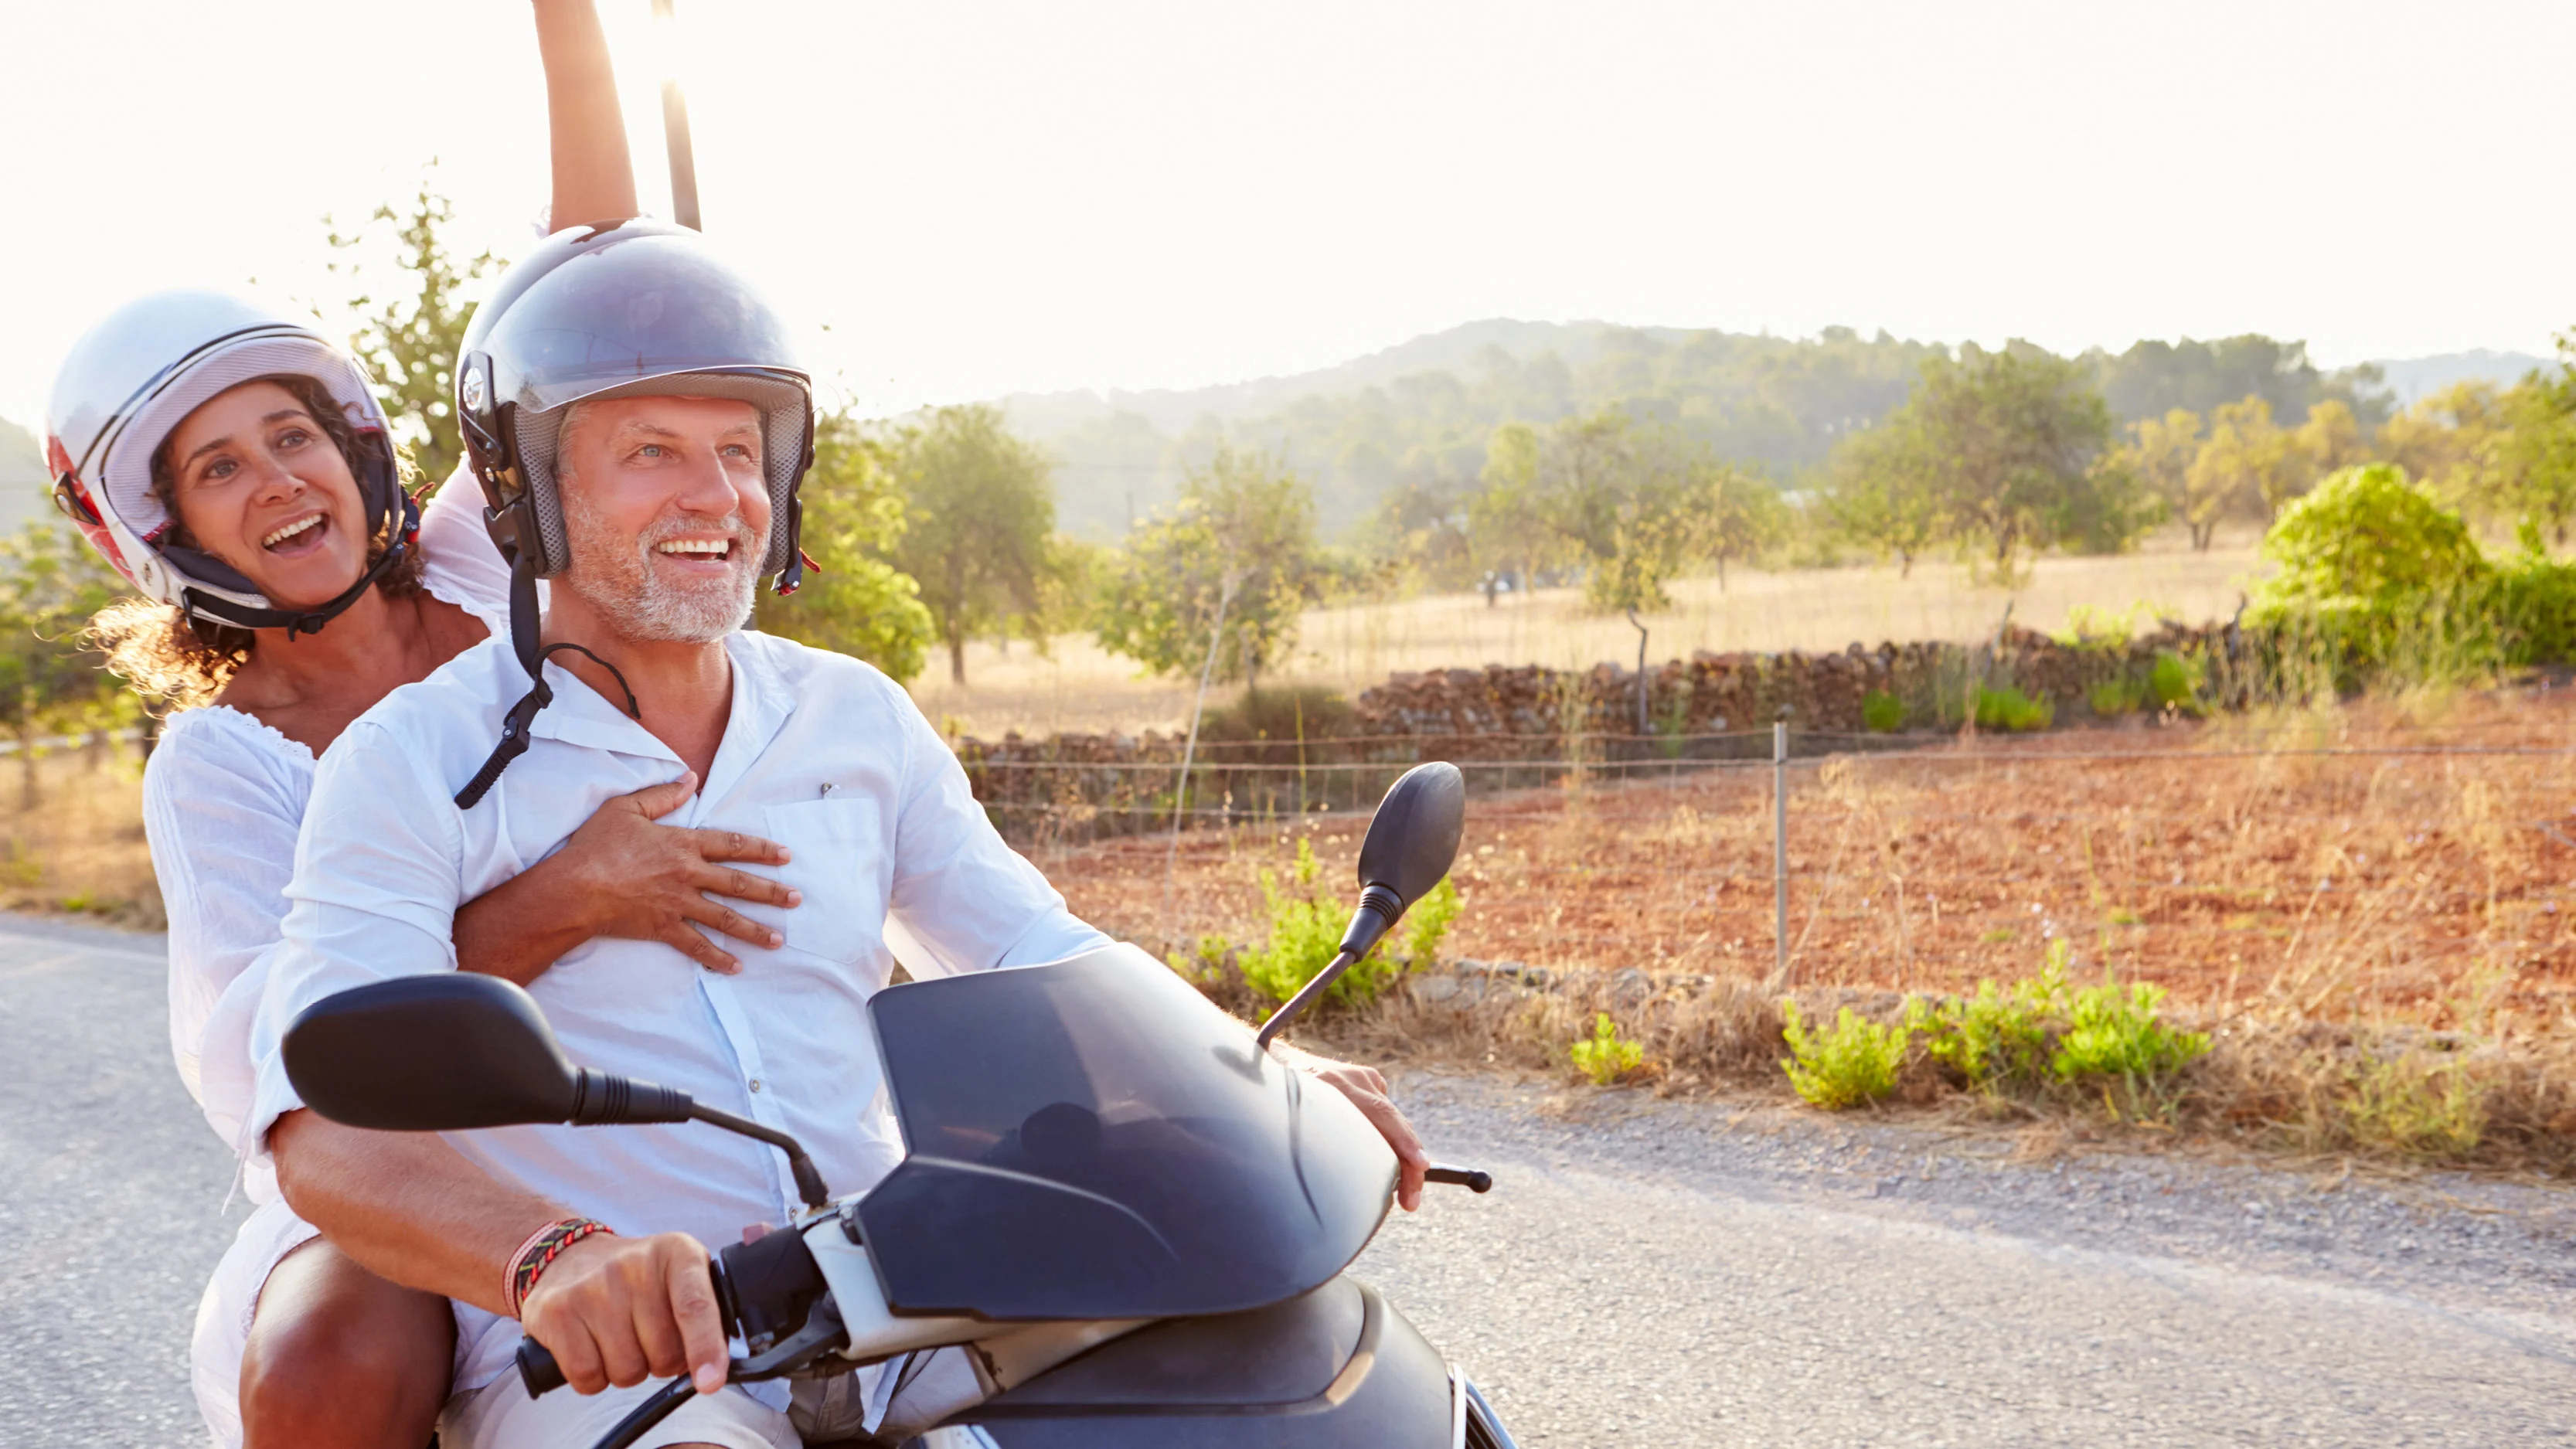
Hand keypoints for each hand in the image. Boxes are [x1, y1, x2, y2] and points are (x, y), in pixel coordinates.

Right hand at [518, 1232, 728, 1395]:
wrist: (568, 1258)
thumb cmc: (636, 1279)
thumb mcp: (678, 1275)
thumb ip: (704, 1313)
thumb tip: (712, 1370)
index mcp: (678, 1253)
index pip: (696, 1306)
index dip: (706, 1347)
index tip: (710, 1381)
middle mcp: (634, 1265)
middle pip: (663, 1353)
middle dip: (660, 1361)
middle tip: (645, 1336)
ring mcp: (592, 1287)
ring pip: (626, 1371)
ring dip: (625, 1370)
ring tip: (617, 1338)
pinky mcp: (556, 1312)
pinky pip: (587, 1376)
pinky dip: (593, 1378)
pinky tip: (591, 1350)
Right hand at [553, 772, 798, 972]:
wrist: (576, 887)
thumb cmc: (597, 846)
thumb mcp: (627, 809)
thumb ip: (662, 795)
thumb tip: (689, 779)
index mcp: (683, 844)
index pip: (733, 845)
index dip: (761, 850)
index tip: (785, 856)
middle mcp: (688, 875)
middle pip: (739, 884)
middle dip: (771, 892)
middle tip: (796, 898)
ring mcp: (678, 904)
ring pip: (726, 919)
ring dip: (755, 930)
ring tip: (779, 939)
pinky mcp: (664, 928)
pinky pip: (697, 946)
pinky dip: (717, 958)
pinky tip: (736, 967)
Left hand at [1281, 1048, 1429, 1210]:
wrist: (1266, 1064)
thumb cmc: (1271, 1108)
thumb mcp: (1286, 1127)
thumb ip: (1315, 1150)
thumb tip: (1345, 1191)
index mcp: (1329, 1088)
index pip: (1382, 1116)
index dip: (1405, 1144)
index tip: (1420, 1167)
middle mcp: (1349, 1079)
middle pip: (1393, 1122)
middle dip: (1410, 1165)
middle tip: (1411, 1201)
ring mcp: (1359, 1075)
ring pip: (1392, 1120)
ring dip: (1400, 1155)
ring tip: (1404, 1192)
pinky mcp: (1365, 1077)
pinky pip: (1383, 1111)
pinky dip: (1386, 1134)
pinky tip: (1381, 1155)